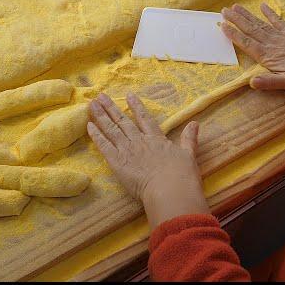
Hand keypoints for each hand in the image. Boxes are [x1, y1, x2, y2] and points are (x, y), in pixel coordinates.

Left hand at [87, 92, 209, 228]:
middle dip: (111, 108)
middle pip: (123, 121)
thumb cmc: (181, 175)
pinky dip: (96, 135)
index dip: (136, 106)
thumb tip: (195, 123)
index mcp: (156, 139)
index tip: (128, 95)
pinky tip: (89, 126)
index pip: (144, 119)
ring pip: (111, 130)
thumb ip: (189, 138)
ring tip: (92, 105)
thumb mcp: (189, 154)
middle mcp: (139, 141)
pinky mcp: (117, 162)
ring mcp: (127, 150)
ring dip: (101, 116)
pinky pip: (104, 146)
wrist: (170, 189)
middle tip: (101, 96)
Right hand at [221, 3, 284, 89]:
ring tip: (235, 6)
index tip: (222, 25)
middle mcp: (272, 43)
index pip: (247, 43)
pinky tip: (263, 6)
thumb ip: (270, 82)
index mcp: (269, 56)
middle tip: (223, 10)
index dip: (233, 35)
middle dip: (236, 20)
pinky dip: (270, 13)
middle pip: (251, 30)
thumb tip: (251, 82)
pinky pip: (278, 21)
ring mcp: (282, 37)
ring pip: (260, 24)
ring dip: (247, 15)